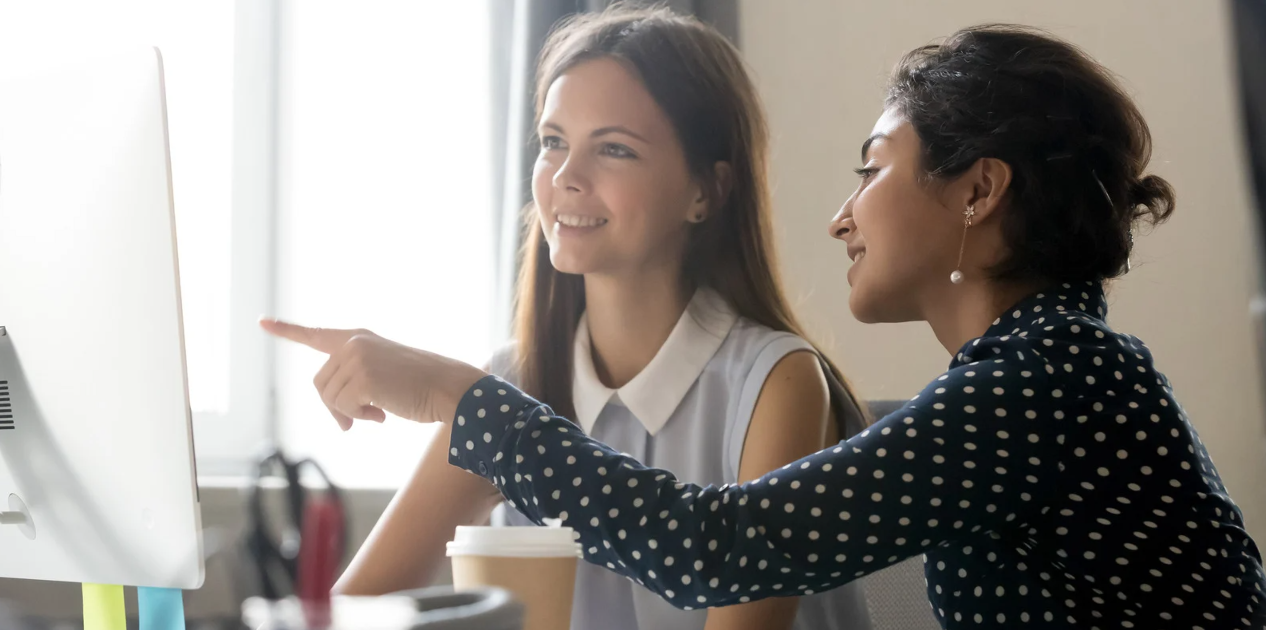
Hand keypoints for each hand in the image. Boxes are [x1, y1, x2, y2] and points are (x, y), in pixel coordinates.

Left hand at [259, 319, 486, 430]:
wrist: (447, 387)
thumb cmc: (420, 386)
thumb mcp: (382, 376)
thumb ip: (354, 384)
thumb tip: (339, 418)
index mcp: (358, 338)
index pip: (315, 335)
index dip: (287, 330)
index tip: (262, 322)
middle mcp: (354, 343)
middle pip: (320, 384)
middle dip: (336, 407)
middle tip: (359, 420)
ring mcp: (357, 358)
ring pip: (329, 398)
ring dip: (350, 414)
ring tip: (378, 412)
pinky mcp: (363, 377)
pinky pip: (344, 408)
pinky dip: (360, 417)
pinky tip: (382, 415)